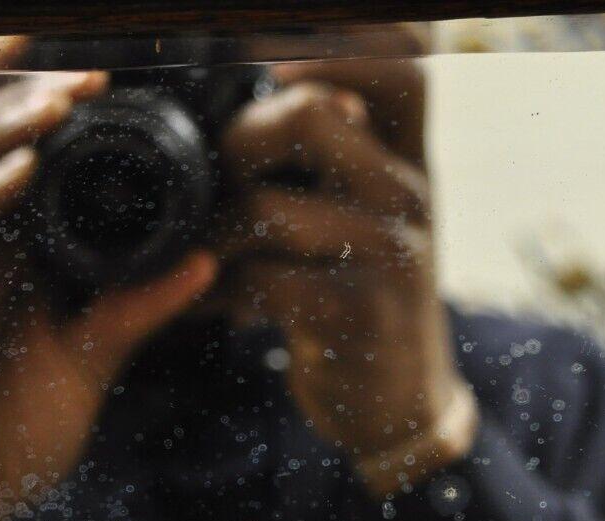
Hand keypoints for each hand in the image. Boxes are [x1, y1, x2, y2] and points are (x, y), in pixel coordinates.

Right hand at [0, 37, 217, 520]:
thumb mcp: (89, 362)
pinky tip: (22, 170)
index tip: (97, 64)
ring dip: (2, 133)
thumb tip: (208, 261)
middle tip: (82, 67)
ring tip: (57, 102)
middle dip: (15, 95)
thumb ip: (137, 309)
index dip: (30, 100)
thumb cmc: (8, 439)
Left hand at [222, 52, 478, 494]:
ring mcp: (390, 253)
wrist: (398, 400)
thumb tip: (226, 100)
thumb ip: (317, 152)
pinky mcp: (357, 316)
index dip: (336, 36)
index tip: (267, 55)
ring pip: (269, 207)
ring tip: (196, 254)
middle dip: (236, 140)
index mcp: (406, 150)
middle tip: (210, 184)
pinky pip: (261, 283)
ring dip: (210, 230)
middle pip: (314, 115)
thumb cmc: (355, 288)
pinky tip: (206, 306)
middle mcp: (409, 189)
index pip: (401, 55)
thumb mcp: (352, 208)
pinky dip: (215, 293)